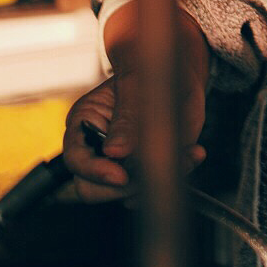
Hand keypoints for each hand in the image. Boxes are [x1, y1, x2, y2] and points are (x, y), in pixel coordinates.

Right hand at [62, 69, 206, 203]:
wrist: (179, 74)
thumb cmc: (151, 71)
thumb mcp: (138, 85)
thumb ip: (125, 117)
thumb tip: (115, 151)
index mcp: (84, 121)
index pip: (76, 158)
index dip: (95, 171)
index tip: (121, 176)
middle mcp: (97, 147)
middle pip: (92, 188)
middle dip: (125, 186)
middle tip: (153, 169)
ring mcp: (119, 162)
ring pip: (124, 194)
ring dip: (158, 180)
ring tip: (186, 155)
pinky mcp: (143, 169)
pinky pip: (153, 188)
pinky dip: (176, 174)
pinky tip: (190, 154)